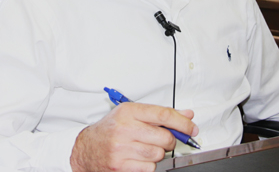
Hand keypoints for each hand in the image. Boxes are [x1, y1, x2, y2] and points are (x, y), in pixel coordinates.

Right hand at [70, 102, 197, 171]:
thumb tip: (187, 116)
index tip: (192, 128)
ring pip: (158, 154)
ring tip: (145, 148)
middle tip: (164, 140)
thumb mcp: (132, 114)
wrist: (86, 149)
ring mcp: (122, 149)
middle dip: (170, 140)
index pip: (163, 115)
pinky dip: (149, 165)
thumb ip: (160, 114)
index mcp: (128, 112)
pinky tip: (138, 158)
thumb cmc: (111, 129)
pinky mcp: (120, 167)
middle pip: (164, 137)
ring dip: (158, 153)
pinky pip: (149, 168)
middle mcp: (124, 129)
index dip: (183, 123)